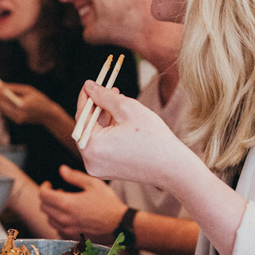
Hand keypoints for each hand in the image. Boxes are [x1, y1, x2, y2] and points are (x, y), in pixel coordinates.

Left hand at [0, 83, 61, 124]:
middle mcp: (18, 113)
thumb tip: (1, 85)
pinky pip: (7, 112)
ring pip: (2, 108)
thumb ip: (14, 88)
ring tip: (3, 92)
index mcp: (22, 104)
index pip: (5, 96)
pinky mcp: (17, 121)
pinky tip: (8, 100)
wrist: (48, 115)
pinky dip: (5, 105)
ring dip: (1, 99)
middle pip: (1, 102)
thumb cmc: (40, 99)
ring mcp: (17, 118)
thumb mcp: (29, 90)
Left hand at [39, 165, 127, 238]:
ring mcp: (68, 229)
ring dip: (52, 210)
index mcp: (67, 203)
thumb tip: (62, 170)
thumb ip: (75, 176)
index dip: (44, 187)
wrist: (120, 225)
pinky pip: (57, 229)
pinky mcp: (73, 236)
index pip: (43, 195)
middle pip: (43, 207)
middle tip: (58, 192)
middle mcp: (64, 218)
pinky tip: (68, 217)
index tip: (49, 184)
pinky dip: (58, 222)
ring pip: (49, 219)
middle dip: (47, 198)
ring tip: (64, 204)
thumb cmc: (109, 204)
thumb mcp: (93, 184)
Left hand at [76, 81, 192, 189]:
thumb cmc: (152, 137)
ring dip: (103, 119)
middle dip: (97, 108)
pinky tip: (120, 120)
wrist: (172, 167)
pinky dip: (108, 133)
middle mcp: (90, 161)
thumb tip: (89, 86)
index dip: (86, 97)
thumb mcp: (127, 109)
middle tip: (108, 90)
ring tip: (118, 103)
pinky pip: (102, 147)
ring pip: (95, 136)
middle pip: (87, 128)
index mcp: (92, 148)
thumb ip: (104, 96)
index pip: (82, 117)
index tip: (90, 84)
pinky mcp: (107, 170)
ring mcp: (97, 168)